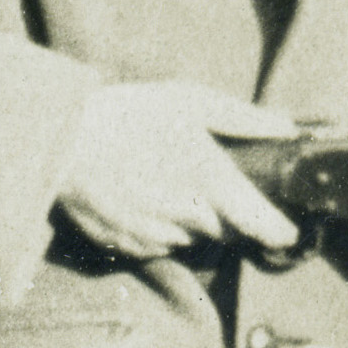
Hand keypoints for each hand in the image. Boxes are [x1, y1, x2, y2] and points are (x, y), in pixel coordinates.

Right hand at [54, 81, 296, 260]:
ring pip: (192, 240)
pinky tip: (141, 197)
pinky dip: (159, 229)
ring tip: (166, 183)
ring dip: (191, 222)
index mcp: (210, 183)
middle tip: (205, 182)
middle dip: (226, 215)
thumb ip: (244, 119)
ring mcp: (156, 236)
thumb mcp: (190, 101)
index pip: (262, 226)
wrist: (60, 143)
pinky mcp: (128, 247)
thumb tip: (288, 128)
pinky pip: (158, 245)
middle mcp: (188, 218)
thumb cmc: (128, 115)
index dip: (279, 232)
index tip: (286, 230)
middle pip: (227, 233)